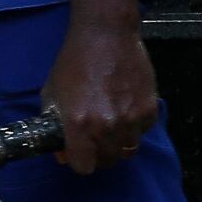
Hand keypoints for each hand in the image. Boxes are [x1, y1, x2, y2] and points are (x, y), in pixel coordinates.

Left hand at [43, 17, 158, 174]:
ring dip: (118, 142)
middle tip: (95, 138)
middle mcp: (105, 126)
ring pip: (127, 150)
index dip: (80, 161)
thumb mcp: (52, 93)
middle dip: (99, 153)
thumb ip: (53, 125)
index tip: (79, 152)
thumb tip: (61, 153)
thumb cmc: (74, 62)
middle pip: (108, 161)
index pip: (84, 167)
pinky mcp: (148, 109)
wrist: (105, 35)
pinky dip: (135, 126)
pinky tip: (125, 107)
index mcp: (78, 124)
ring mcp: (130, 119)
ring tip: (111, 122)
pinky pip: (142, 131)